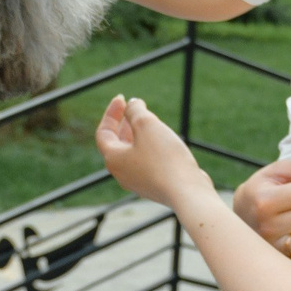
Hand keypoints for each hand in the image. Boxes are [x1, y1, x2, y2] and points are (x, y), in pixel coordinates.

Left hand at [95, 95, 209, 209]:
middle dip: (124, 123)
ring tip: (149, 122)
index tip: (122, 98)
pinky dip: (150, 148)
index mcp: (113, 159)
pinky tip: (164, 141)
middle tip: (133, 108)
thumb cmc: (164, 158)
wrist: (187, 192)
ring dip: (138, 135)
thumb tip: (132, 105)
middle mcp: (122, 174)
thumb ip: (135, 111)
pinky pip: (147, 163)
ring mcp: (138, 182)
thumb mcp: (146, 125)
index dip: (111, 113)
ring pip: (133, 154)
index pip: (104, 132)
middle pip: (117, 144)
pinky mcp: (155, 186)